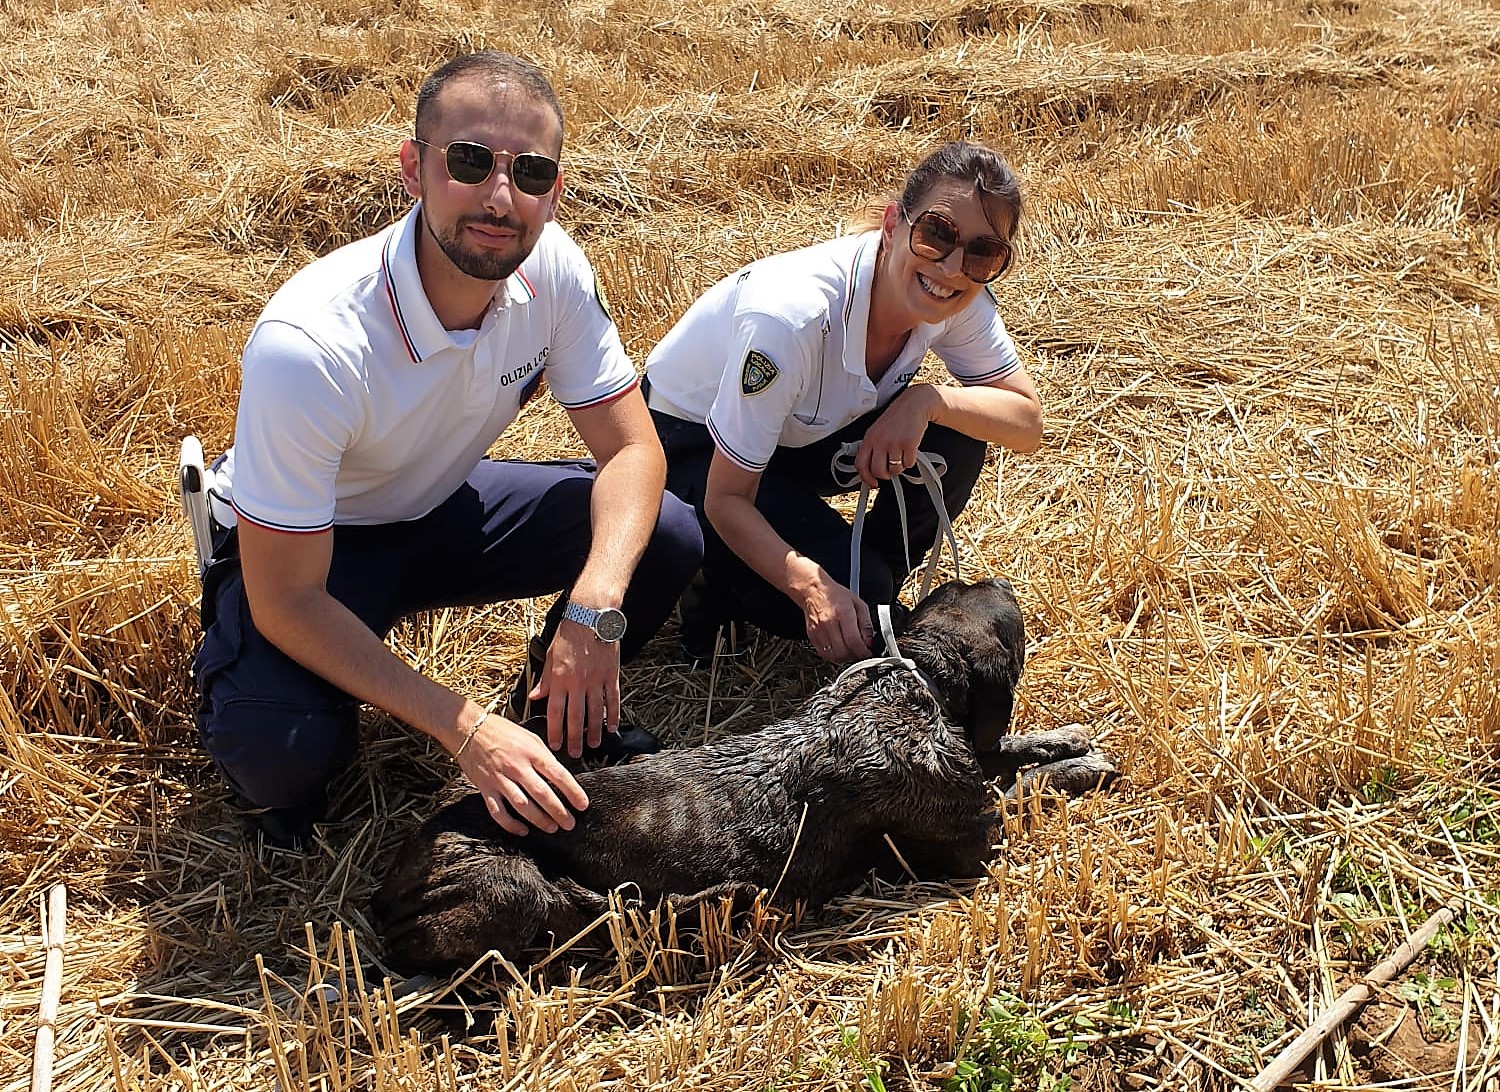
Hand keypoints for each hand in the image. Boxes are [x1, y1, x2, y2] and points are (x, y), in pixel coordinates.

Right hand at [455, 713, 588, 835]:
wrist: (468, 728)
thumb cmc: (502, 732)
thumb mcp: (530, 738)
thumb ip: (544, 757)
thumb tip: (560, 776)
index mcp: (532, 752)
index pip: (558, 774)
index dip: (573, 791)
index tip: (583, 804)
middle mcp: (517, 766)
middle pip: (542, 793)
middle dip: (558, 811)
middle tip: (570, 823)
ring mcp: (500, 778)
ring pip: (522, 805)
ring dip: (539, 820)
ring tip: (552, 828)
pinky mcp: (485, 788)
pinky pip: (498, 812)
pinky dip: (511, 824)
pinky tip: (523, 830)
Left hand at [529, 622, 621, 757]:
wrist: (590, 617)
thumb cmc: (568, 635)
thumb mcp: (550, 656)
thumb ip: (545, 680)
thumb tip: (535, 696)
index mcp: (559, 679)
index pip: (555, 712)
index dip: (555, 731)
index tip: (555, 745)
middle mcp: (577, 683)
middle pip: (575, 717)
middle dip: (574, 738)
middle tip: (575, 753)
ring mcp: (596, 680)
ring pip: (595, 712)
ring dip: (594, 731)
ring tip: (593, 744)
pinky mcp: (611, 675)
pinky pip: (612, 700)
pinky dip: (613, 715)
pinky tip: (611, 727)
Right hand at [801, 571, 872, 661]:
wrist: (814, 591)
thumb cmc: (836, 596)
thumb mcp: (859, 604)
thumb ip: (866, 624)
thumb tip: (869, 642)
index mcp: (843, 614)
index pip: (854, 641)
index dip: (863, 651)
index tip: (868, 652)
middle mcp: (829, 624)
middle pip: (843, 651)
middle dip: (855, 656)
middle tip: (860, 653)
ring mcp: (819, 632)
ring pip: (834, 656)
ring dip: (845, 658)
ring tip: (850, 651)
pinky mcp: (812, 637)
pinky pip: (824, 654)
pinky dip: (834, 656)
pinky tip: (840, 649)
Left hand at [855, 386, 934, 485]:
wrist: (914, 405)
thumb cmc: (896, 419)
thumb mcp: (877, 431)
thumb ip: (872, 448)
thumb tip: (870, 470)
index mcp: (869, 439)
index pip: (860, 464)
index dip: (866, 478)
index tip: (872, 483)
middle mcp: (880, 441)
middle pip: (878, 471)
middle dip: (885, 475)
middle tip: (890, 471)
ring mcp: (894, 443)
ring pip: (894, 470)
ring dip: (899, 468)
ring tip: (900, 457)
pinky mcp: (909, 444)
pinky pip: (909, 464)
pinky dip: (910, 461)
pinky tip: (909, 451)